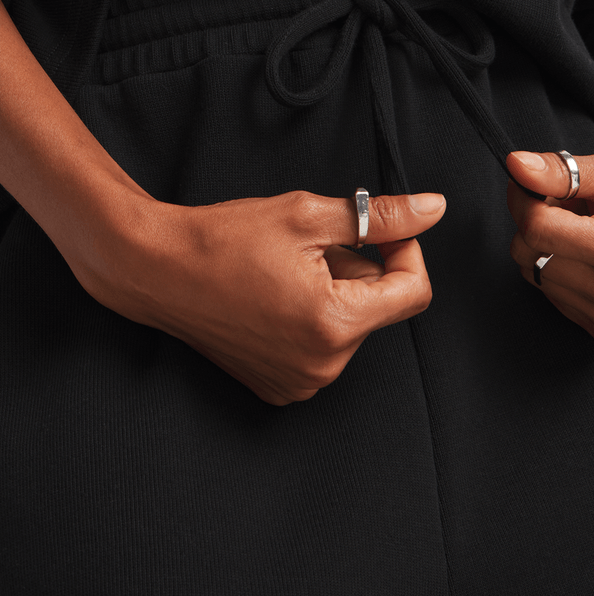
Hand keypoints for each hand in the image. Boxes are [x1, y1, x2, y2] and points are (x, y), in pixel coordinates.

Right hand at [70, 188, 445, 404]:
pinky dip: (312, 317)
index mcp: (334, 324)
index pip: (415, 291)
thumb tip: (433, 209)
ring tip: (285, 271)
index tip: (377, 230)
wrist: (157, 270)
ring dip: (334, 292)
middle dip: (357, 269)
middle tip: (311, 245)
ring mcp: (300, 382)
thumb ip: (380, 217)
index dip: (405, 251)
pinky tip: (274, 297)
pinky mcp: (280, 386)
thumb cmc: (224, 239)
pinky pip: (322, 346)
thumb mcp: (308, 216)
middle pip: (378, 307)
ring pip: (350, 324)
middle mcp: (323, 365)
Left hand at [506, 147, 593, 346]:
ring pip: (536, 276)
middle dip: (537, 221)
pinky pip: (552, 296)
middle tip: (569, 203)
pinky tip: (592, 255)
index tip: (532, 181)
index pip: (537, 229)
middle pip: (530, 255)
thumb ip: (563, 171)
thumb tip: (515, 166)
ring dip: (549, 247)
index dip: (524, 198)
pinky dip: (561, 270)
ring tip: (588, 229)